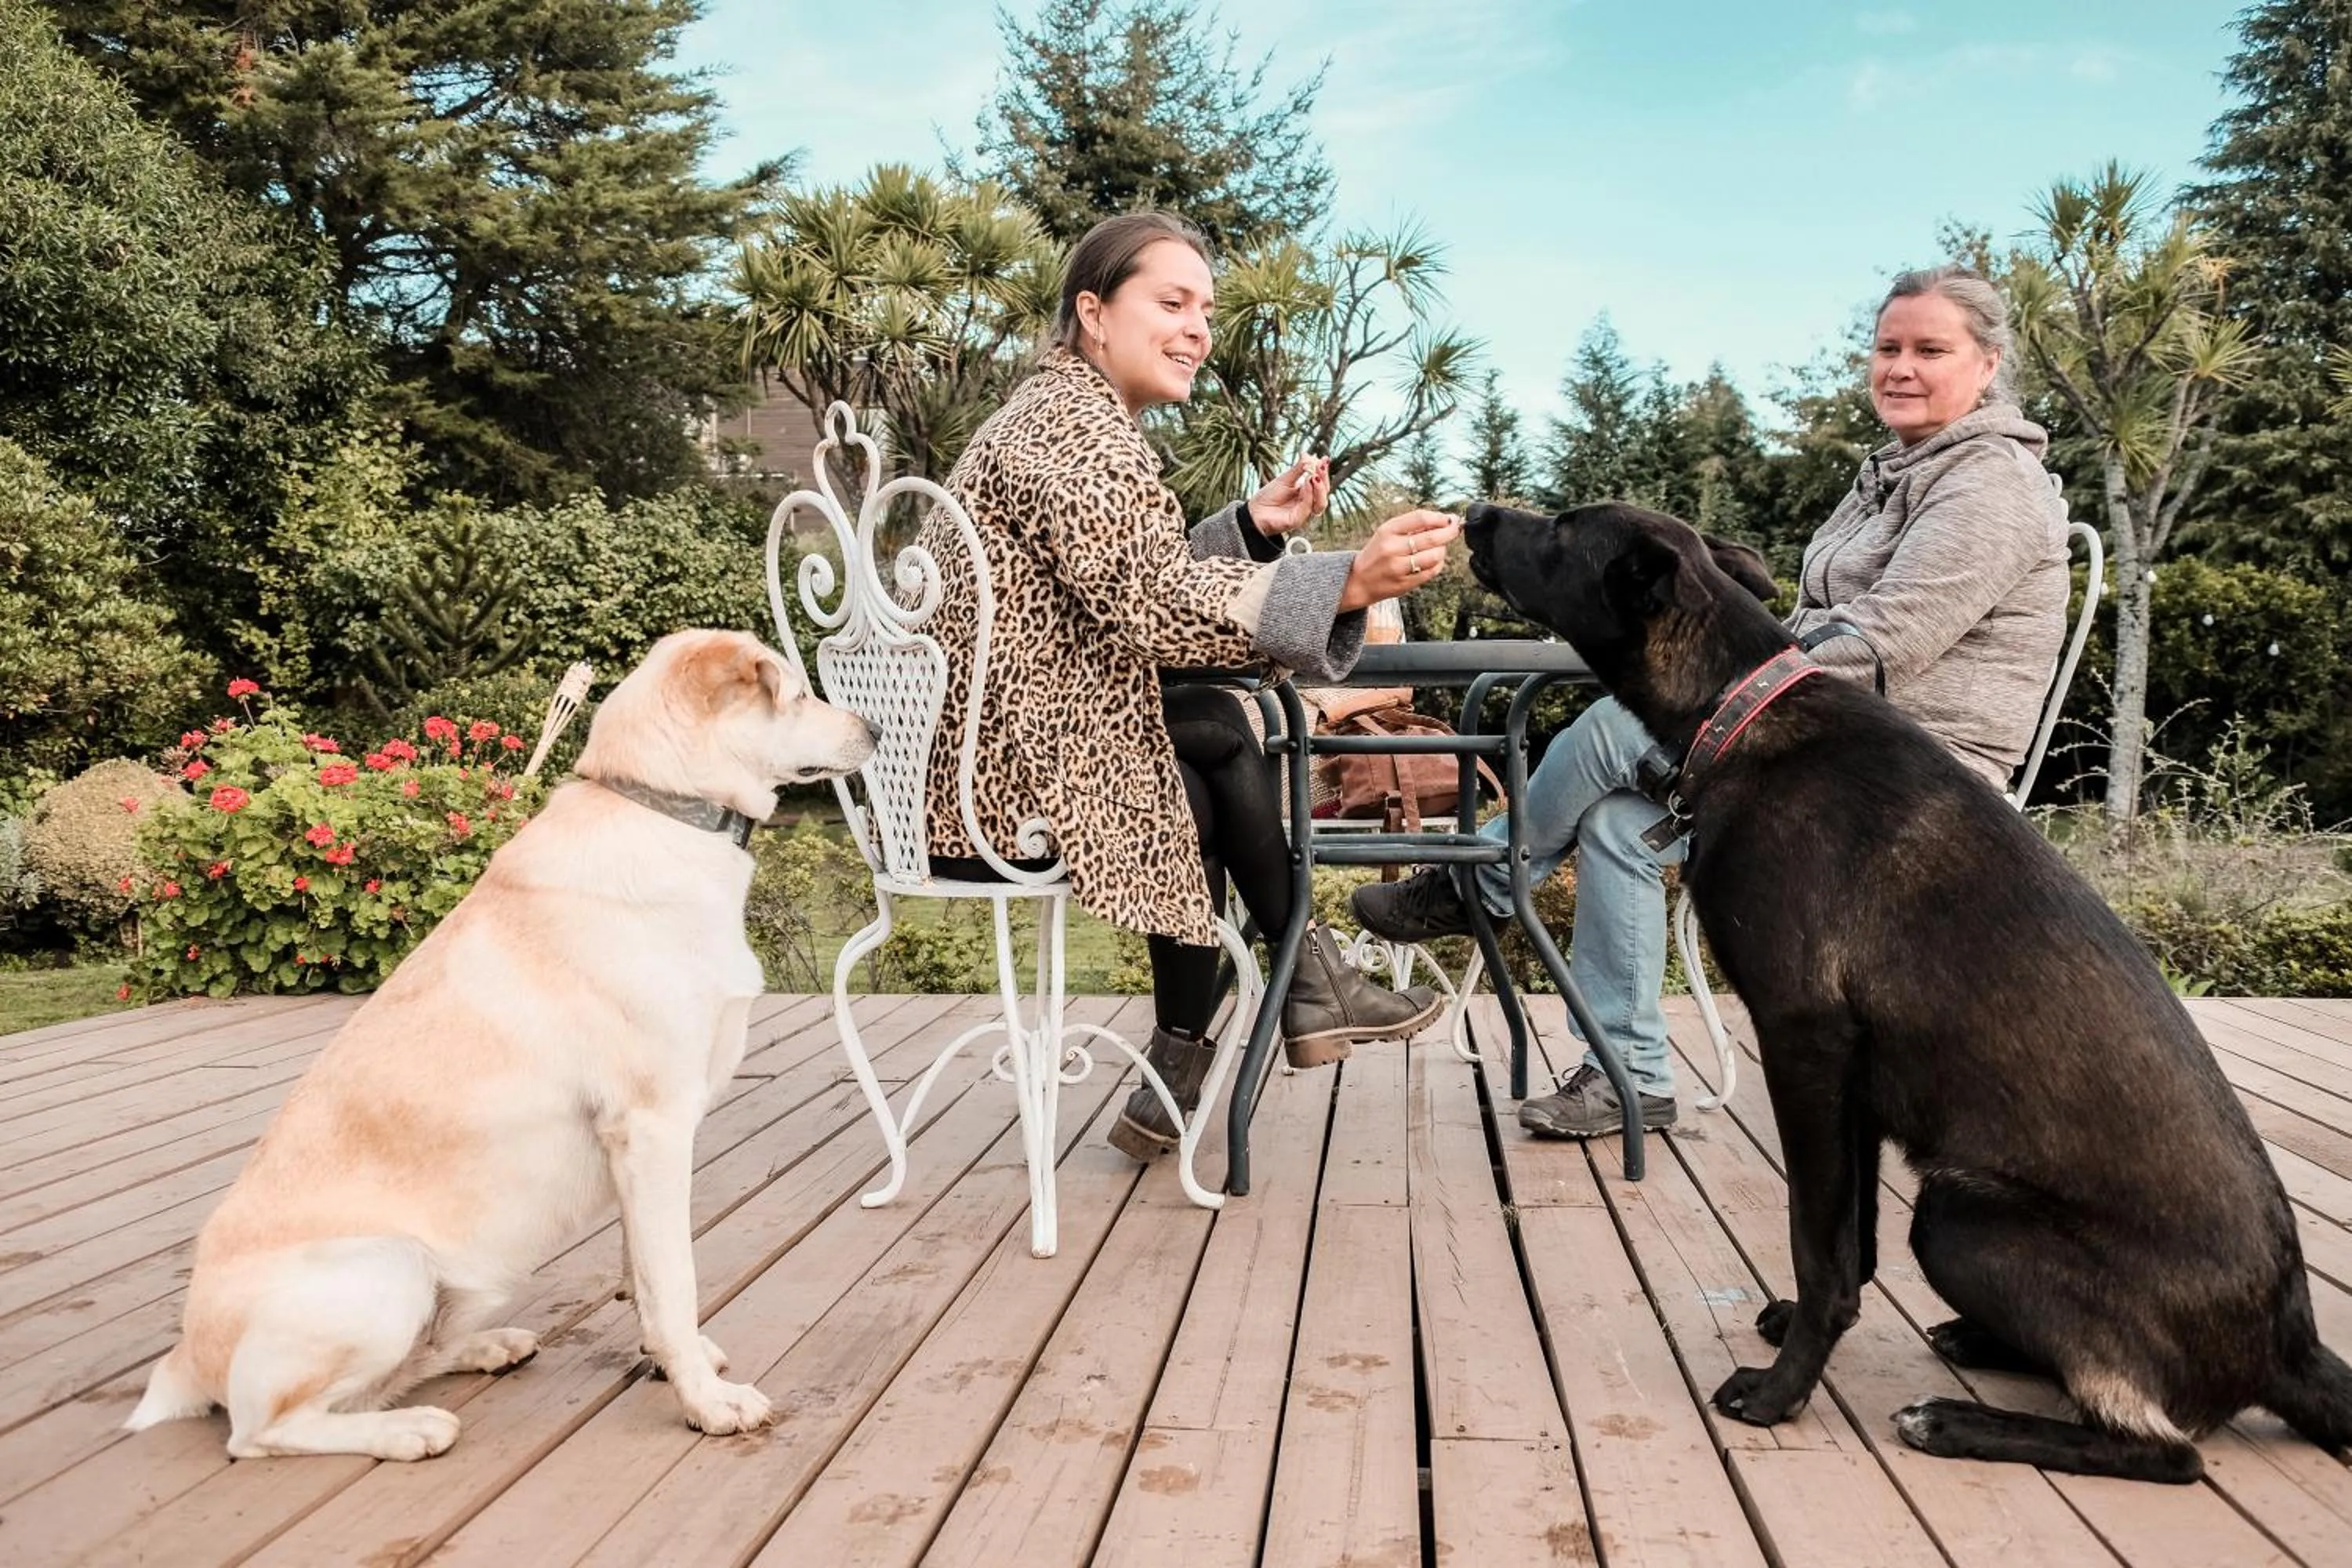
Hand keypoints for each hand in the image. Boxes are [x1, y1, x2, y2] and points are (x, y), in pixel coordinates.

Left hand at [1248, 454, 1330, 535]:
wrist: (1254, 511)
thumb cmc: (1269, 496)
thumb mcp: (1285, 479)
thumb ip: (1299, 468)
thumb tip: (1308, 454)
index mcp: (1307, 493)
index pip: (1321, 483)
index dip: (1324, 472)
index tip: (1325, 459)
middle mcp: (1308, 504)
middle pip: (1324, 493)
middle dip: (1324, 478)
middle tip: (1320, 466)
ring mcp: (1304, 513)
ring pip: (1320, 504)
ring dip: (1319, 488)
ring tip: (1313, 476)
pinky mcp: (1296, 521)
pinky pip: (1307, 509)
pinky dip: (1308, 496)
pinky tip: (1305, 484)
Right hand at [1338, 509, 1459, 611]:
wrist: (1358, 581)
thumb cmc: (1377, 553)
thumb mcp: (1386, 533)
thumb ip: (1411, 525)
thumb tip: (1443, 520)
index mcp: (1387, 531)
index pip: (1420, 518)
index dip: (1440, 517)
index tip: (1449, 518)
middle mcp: (1392, 548)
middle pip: (1431, 537)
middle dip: (1450, 532)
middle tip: (1455, 528)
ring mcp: (1398, 567)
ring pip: (1435, 555)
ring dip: (1443, 549)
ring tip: (1440, 547)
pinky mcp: (1405, 583)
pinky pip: (1432, 571)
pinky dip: (1438, 563)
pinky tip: (1434, 560)